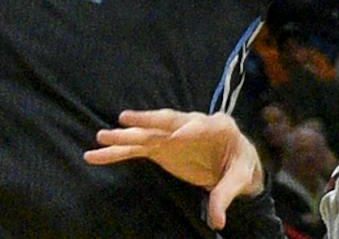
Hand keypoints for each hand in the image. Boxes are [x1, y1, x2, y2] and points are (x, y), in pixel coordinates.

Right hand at [85, 110, 264, 230]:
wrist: (234, 162)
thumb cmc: (241, 166)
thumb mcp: (240, 179)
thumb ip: (225, 195)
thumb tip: (217, 220)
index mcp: (218, 126)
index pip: (199, 125)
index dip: (188, 130)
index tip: (175, 137)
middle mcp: (191, 124)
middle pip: (167, 122)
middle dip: (147, 121)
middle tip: (127, 119)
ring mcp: (173, 135)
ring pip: (146, 134)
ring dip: (124, 136)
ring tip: (101, 137)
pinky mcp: (162, 148)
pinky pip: (138, 149)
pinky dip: (118, 152)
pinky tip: (98, 153)